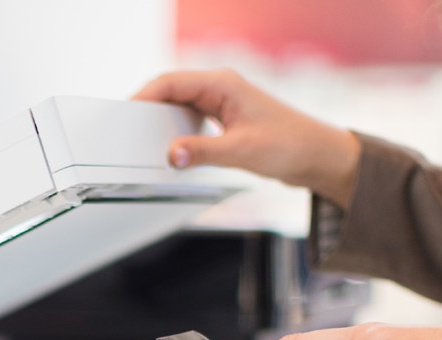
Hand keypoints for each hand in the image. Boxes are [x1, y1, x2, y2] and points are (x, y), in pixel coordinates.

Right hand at [133, 69, 360, 205]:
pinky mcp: (226, 120)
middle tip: (128, 131)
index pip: (170, 82)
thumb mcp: (240, 151)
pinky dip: (179, 133)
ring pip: (181, 106)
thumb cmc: (290, 144)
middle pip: (171, 91)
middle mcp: (221, 88)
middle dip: (148, 109)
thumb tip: (171, 155)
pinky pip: (192, 121)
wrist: (316, 156)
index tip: (125, 113)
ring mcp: (223, 103)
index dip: (143, 96)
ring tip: (145, 140)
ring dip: (163, 122)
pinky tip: (174, 149)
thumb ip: (202, 152)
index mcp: (222, 84)